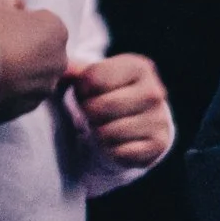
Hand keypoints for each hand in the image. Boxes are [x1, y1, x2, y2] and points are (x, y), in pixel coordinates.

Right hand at [0, 0, 68, 117]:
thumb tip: (18, 4)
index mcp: (57, 31)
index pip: (43, 23)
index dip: (21, 23)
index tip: (1, 27)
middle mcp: (59, 61)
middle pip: (42, 51)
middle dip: (25, 49)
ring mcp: (43, 88)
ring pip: (33, 76)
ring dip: (19, 72)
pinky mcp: (26, 109)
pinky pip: (20, 96)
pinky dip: (10, 91)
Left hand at [67, 54, 171, 168]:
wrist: (129, 126)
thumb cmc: (102, 98)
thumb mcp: (89, 78)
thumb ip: (71, 70)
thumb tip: (60, 70)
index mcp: (138, 67)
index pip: (92, 79)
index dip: (81, 90)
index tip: (89, 94)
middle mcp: (154, 91)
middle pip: (98, 107)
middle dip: (88, 114)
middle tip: (95, 114)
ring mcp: (159, 119)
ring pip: (107, 133)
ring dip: (98, 135)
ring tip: (105, 128)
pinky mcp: (159, 144)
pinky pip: (120, 153)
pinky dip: (111, 152)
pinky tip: (116, 144)